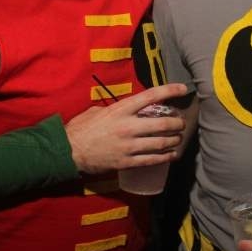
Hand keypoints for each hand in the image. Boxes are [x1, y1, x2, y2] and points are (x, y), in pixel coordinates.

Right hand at [65, 83, 186, 173]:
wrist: (68, 151)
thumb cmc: (81, 128)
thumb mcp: (97, 111)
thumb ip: (116, 109)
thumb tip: (128, 109)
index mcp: (121, 110)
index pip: (150, 96)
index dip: (169, 91)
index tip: (183, 88)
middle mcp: (128, 126)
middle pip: (162, 123)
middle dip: (177, 123)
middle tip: (182, 123)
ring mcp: (129, 146)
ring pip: (161, 143)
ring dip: (174, 140)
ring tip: (178, 138)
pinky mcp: (127, 162)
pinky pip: (152, 160)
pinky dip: (166, 157)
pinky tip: (172, 155)